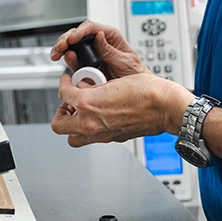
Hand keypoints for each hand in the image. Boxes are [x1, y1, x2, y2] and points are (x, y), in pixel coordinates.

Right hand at [50, 21, 148, 79]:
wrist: (136, 92)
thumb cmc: (135, 73)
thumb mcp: (125, 61)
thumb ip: (110, 50)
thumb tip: (99, 35)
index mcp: (110, 37)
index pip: (92, 28)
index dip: (80, 31)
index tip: (72, 39)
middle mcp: (99, 43)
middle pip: (78, 34)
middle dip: (66, 38)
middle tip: (61, 46)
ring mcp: (91, 54)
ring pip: (72, 45)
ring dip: (62, 47)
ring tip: (57, 53)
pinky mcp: (86, 65)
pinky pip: (73, 59)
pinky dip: (65, 58)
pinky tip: (61, 59)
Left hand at [51, 72, 193, 147]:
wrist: (164, 107)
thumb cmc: (145, 92)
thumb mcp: (112, 81)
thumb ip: (92, 87)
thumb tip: (83, 87)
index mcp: (88, 104)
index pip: (63, 94)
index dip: (63, 84)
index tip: (67, 82)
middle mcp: (90, 123)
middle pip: (58, 125)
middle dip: (61, 112)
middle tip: (68, 102)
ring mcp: (100, 135)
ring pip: (72, 138)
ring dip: (72, 126)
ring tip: (80, 113)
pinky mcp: (111, 139)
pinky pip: (91, 138)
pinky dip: (89, 129)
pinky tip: (97, 117)